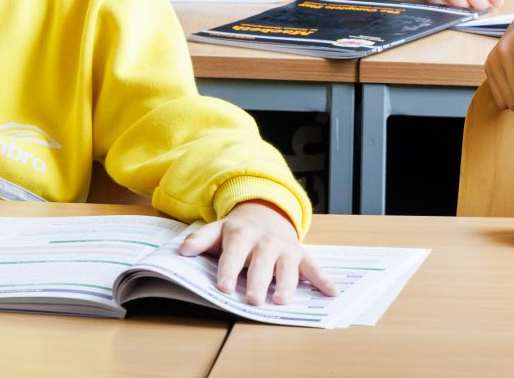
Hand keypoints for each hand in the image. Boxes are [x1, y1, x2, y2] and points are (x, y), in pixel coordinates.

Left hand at [178, 200, 336, 305]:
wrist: (267, 212)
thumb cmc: (238, 230)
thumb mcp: (218, 229)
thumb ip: (201, 239)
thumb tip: (182, 250)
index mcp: (241, 234)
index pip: (233, 253)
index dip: (227, 270)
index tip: (222, 287)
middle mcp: (265, 240)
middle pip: (261, 263)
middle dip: (257, 281)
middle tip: (252, 299)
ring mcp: (284, 248)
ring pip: (286, 267)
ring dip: (286, 283)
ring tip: (281, 300)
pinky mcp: (301, 254)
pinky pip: (313, 267)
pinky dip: (322, 279)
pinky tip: (330, 291)